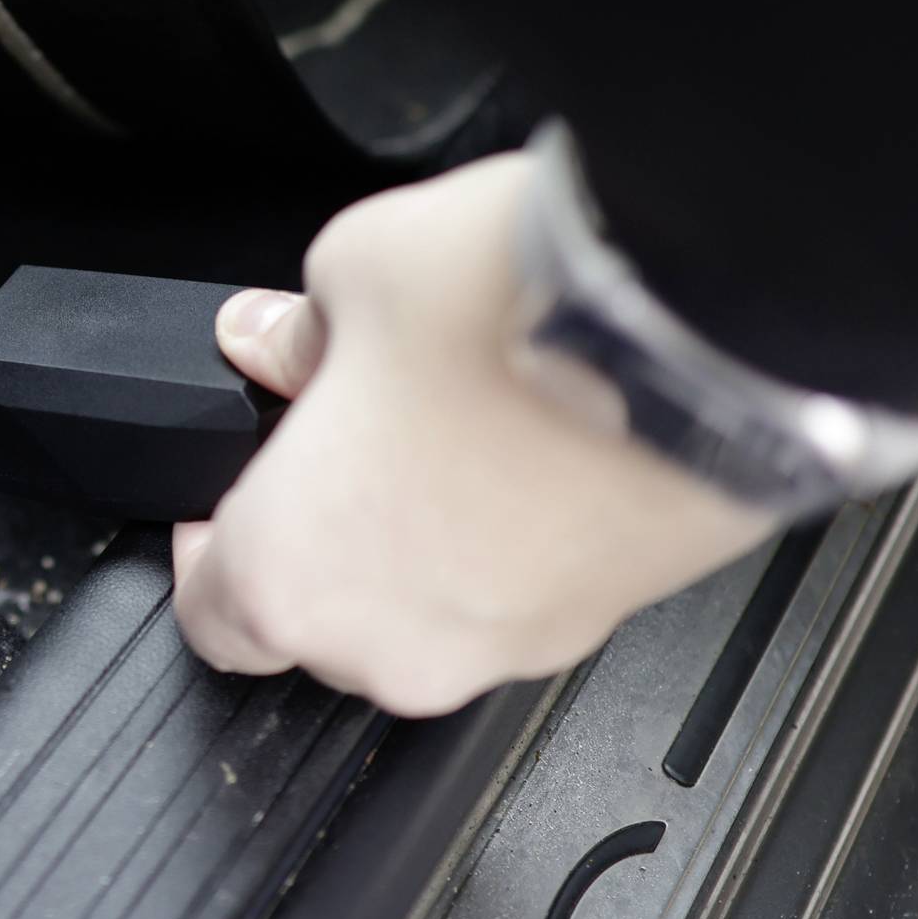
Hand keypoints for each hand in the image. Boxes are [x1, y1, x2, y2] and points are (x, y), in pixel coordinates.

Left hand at [171, 154, 784, 716]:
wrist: (711, 329)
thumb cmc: (519, 312)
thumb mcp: (357, 269)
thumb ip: (299, 326)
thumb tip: (274, 339)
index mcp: (293, 573)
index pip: (209, 613)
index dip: (205, 547)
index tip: (225, 495)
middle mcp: (393, 644)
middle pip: (319, 616)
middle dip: (321, 522)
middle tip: (345, 423)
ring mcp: (507, 649)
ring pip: (420, 613)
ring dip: (415, 535)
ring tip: (449, 419)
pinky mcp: (602, 626)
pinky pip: (512, 598)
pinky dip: (501, 537)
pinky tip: (523, 442)